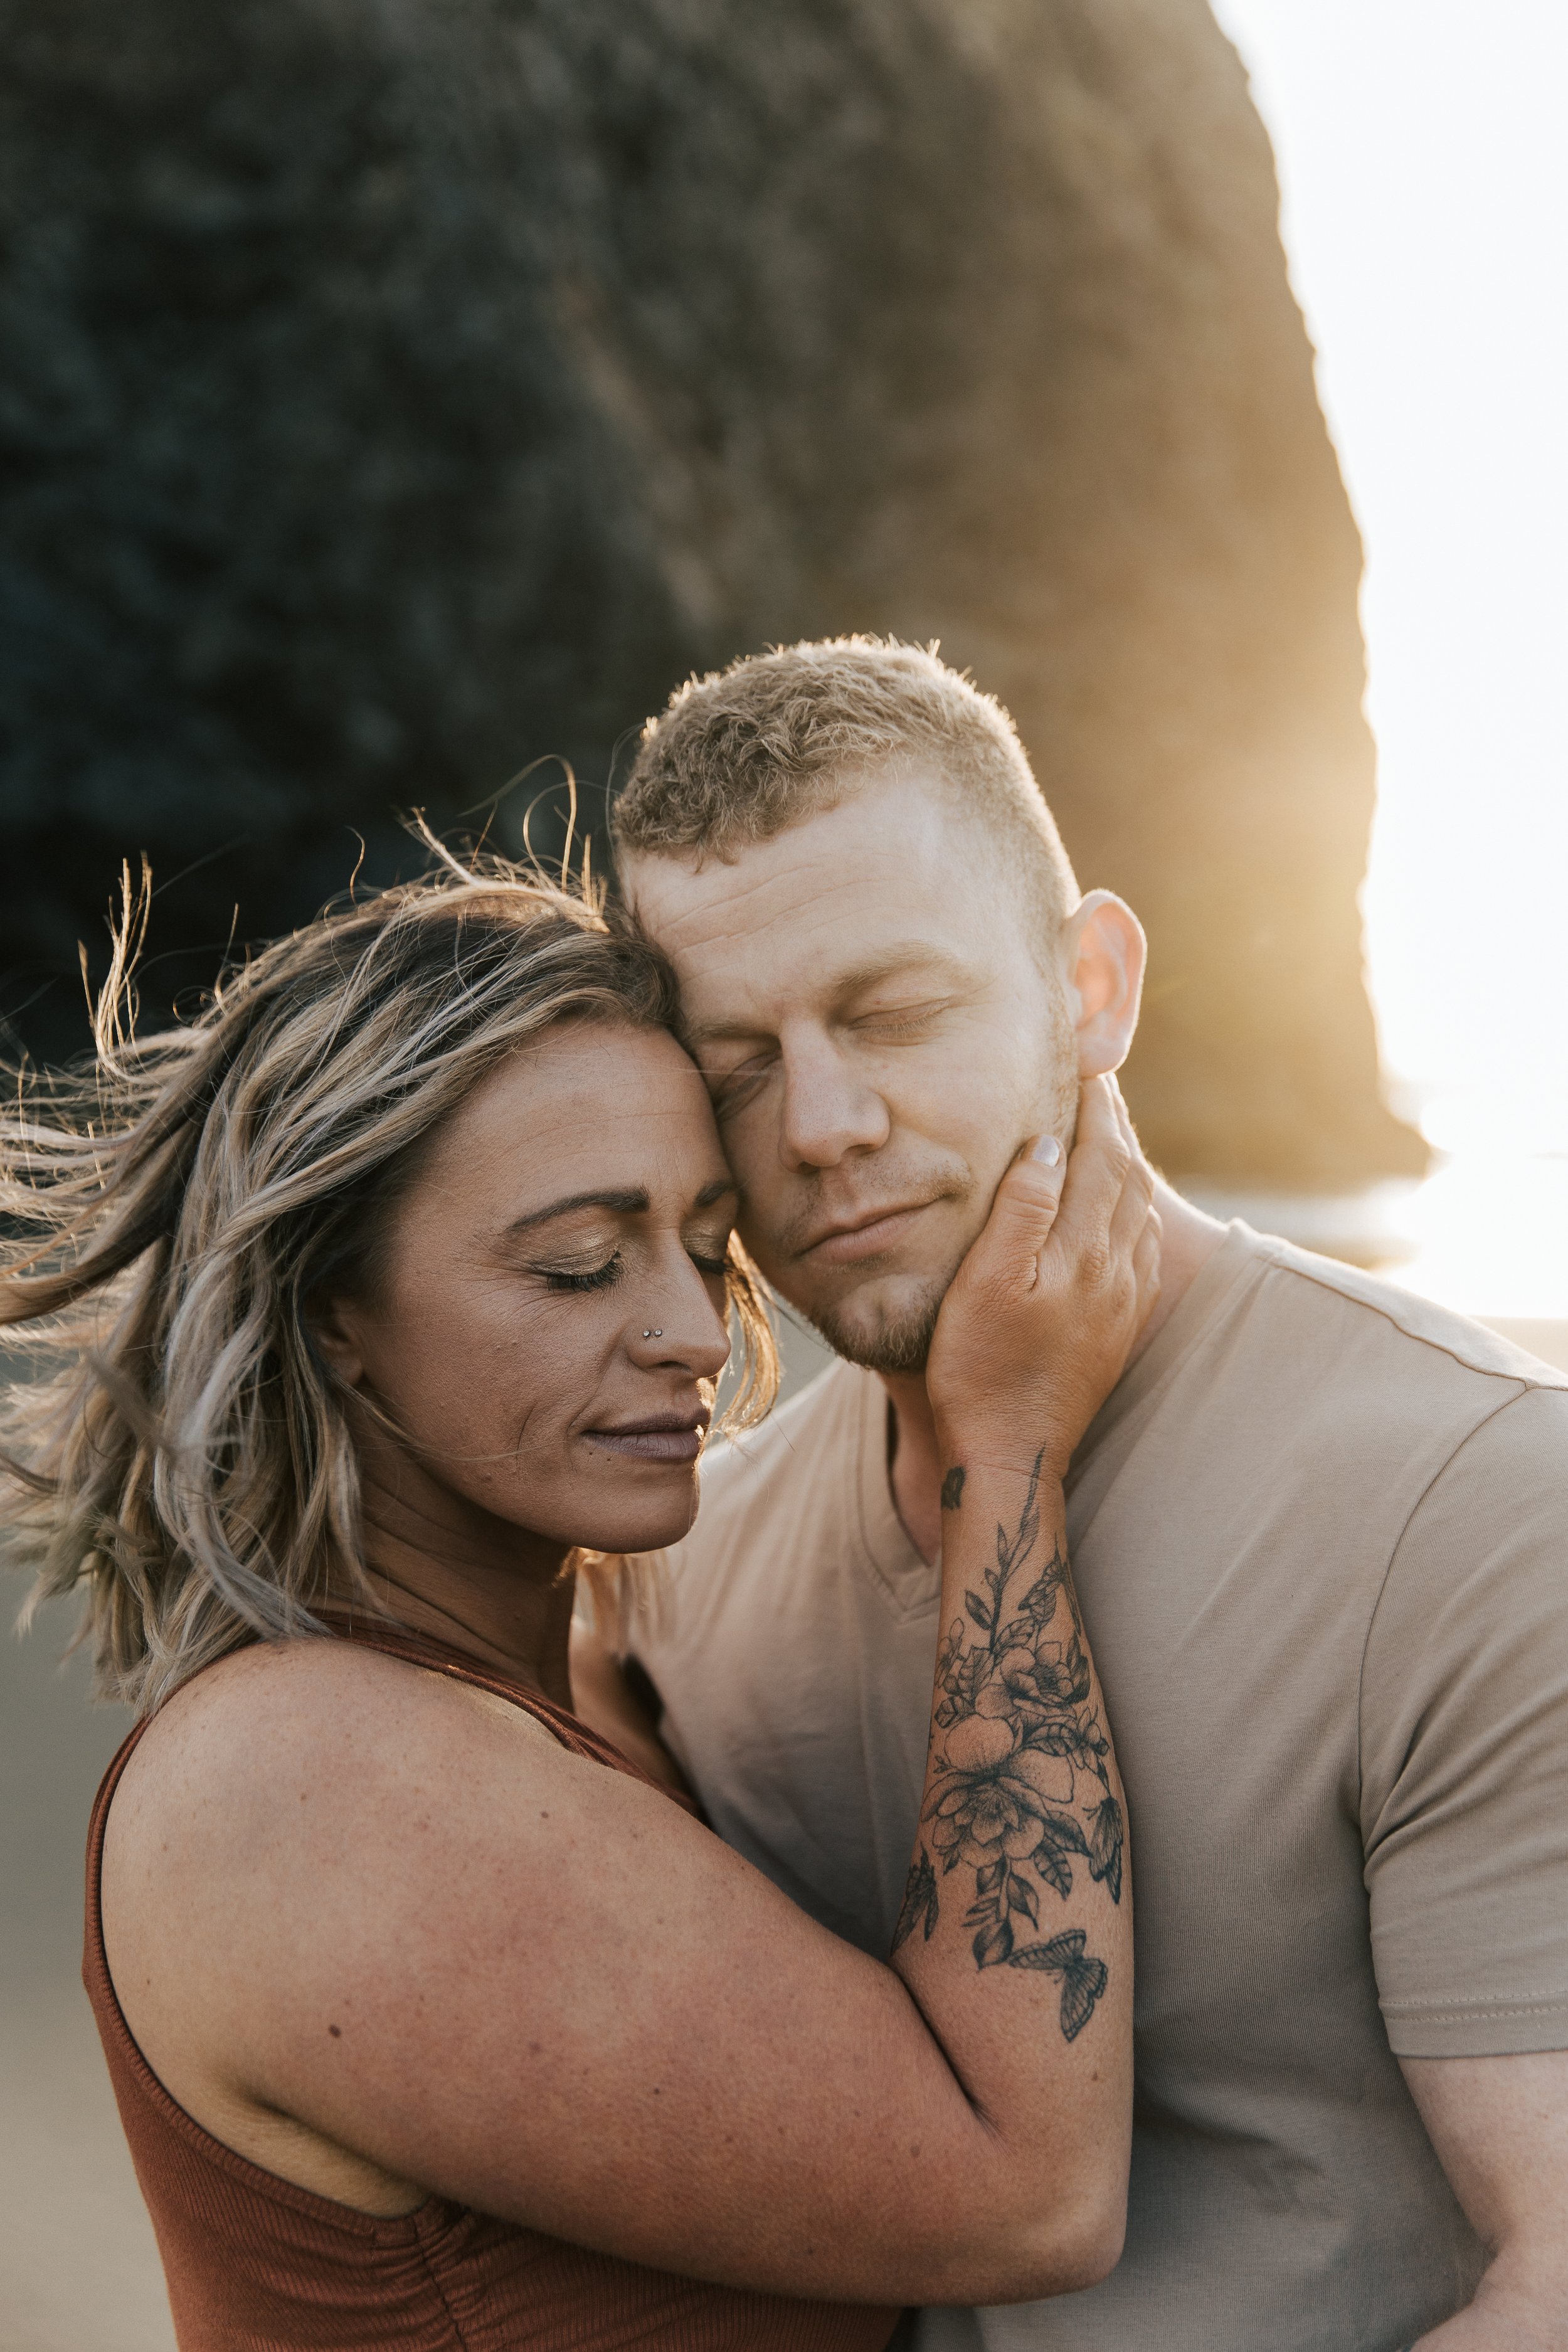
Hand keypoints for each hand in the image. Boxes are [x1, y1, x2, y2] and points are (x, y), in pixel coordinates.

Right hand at [926, 1076, 1159, 1480]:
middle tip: (1096, 1083)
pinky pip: (1143, 1248)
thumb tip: (1049, 1143)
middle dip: (1114, 1124)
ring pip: (1140, 1210)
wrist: (1013, 1453)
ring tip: (1104, 1133)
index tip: (1083, 1061)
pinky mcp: (1121, 1327)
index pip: (1100, 1154)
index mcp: (1083, 1251)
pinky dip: (1133, 1209)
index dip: (1095, 1104)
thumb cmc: (981, 1369)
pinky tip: (1118, 1210)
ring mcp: (1125, 1301)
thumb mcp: (985, 1282)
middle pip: (1128, 1176)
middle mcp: (1117, 1270)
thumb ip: (1023, 1208)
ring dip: (1126, 1164)